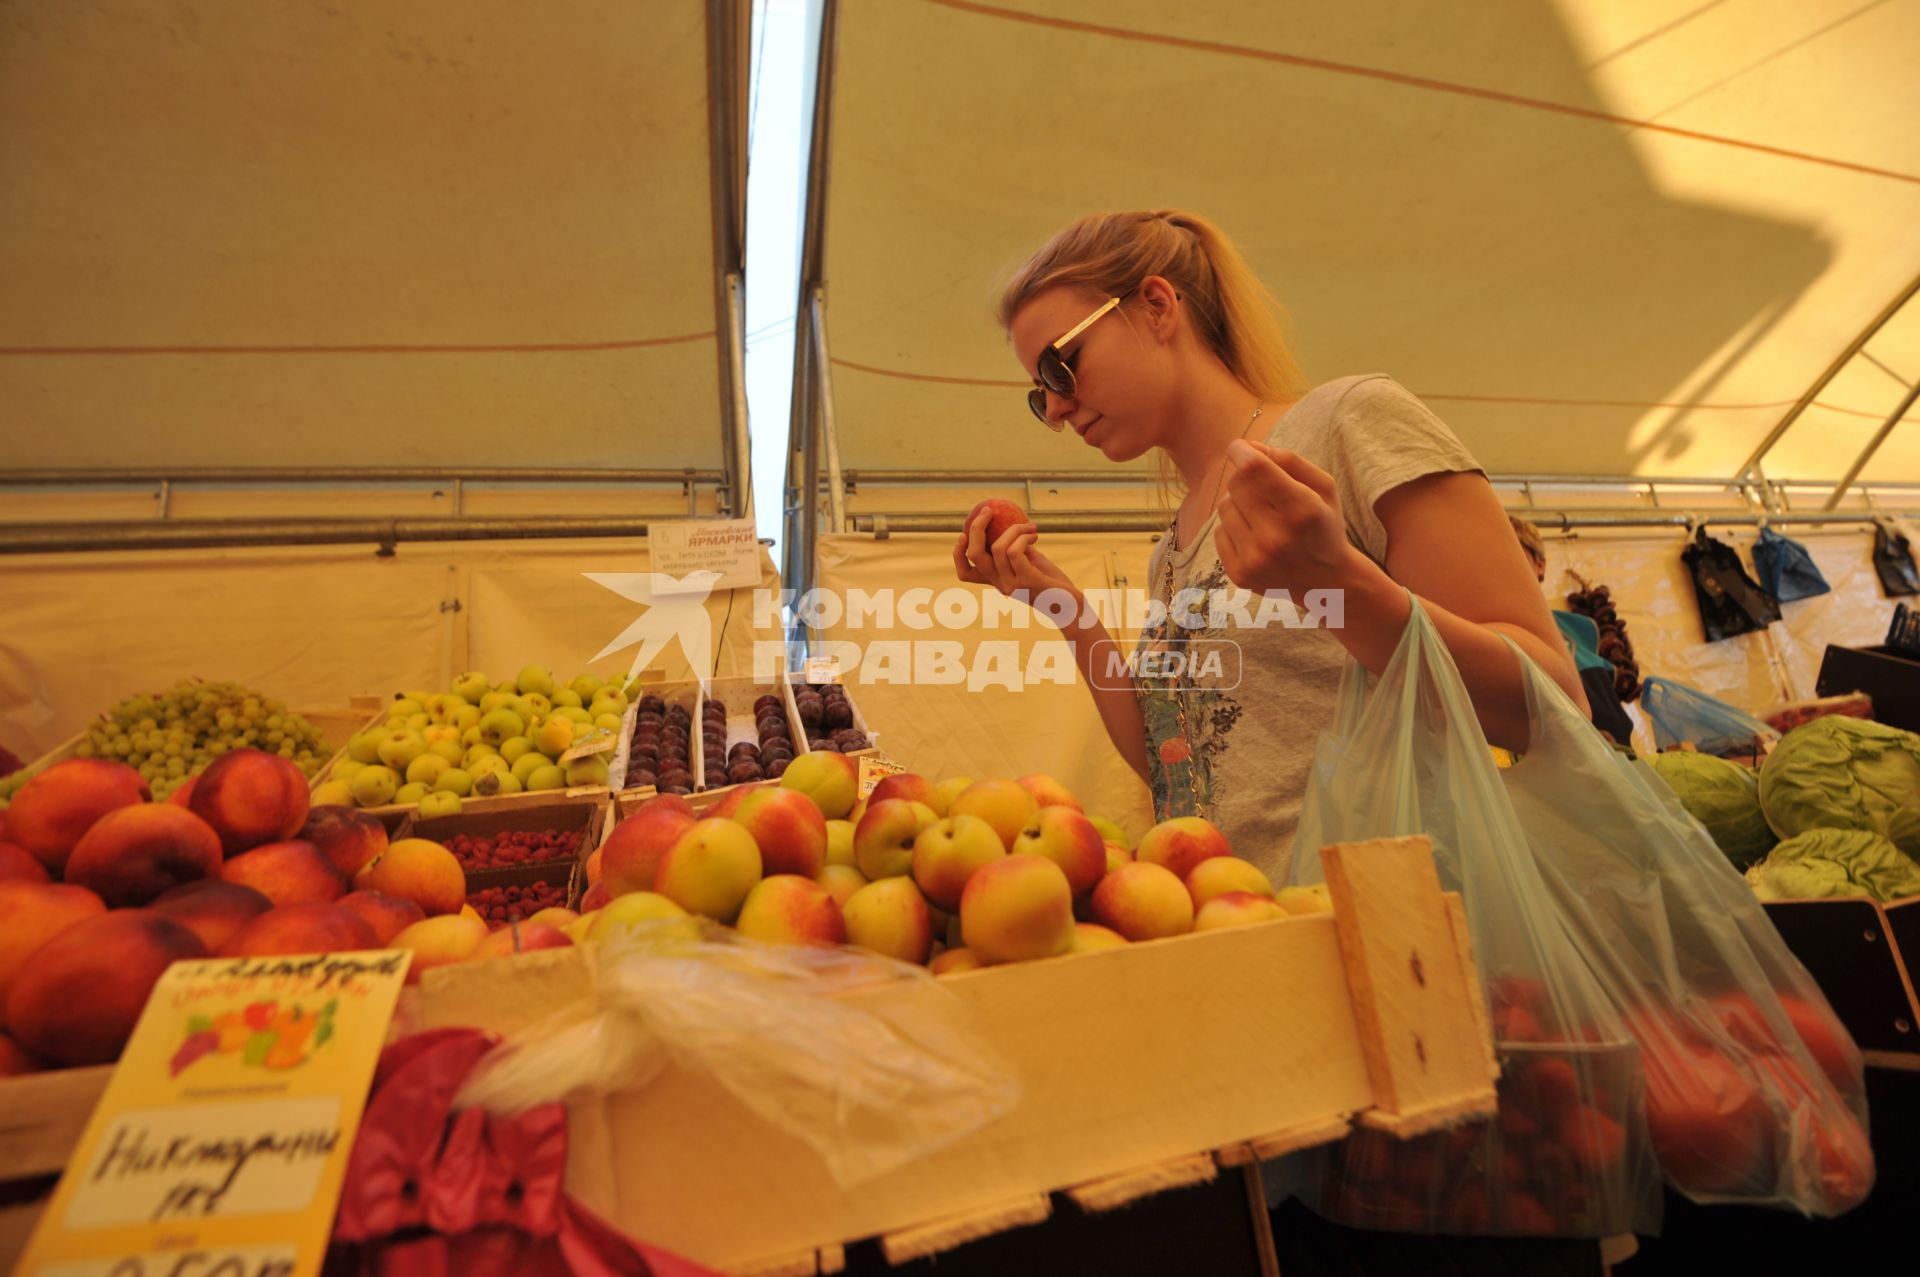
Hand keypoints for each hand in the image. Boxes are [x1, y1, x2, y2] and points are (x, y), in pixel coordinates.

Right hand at [953, 511, 1079, 608]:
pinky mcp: (1026, 581)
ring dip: (1014, 528)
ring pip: (998, 547)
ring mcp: (1011, 584)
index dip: (957, 553)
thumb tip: (1007, 523)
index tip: (963, 533)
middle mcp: (999, 585)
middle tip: (989, 510)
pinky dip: (1023, 537)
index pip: (965, 573)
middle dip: (977, 527)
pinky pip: (1016, 551)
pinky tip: (1034, 535)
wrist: (1070, 606)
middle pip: (974, 554)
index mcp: (996, 582)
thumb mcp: (1029, 563)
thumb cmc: (1051, 582)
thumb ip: (1016, 549)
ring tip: (1030, 527)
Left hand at [1214, 440, 1361, 595]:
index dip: (1241, 451)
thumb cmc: (1322, 526)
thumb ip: (1290, 460)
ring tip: (1262, 516)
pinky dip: (1233, 527)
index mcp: (1301, 510)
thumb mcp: (1323, 488)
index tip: (1239, 447)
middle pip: (1236, 484)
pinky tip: (1255, 537)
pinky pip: (1218, 531)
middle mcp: (1275, 537)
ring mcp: (1254, 559)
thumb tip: (1250, 447)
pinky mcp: (1239, 574)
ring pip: (1224, 506)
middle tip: (1263, 490)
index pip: (1254, 470)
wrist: (1326, 584)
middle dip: (1245, 478)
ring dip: (1238, 503)